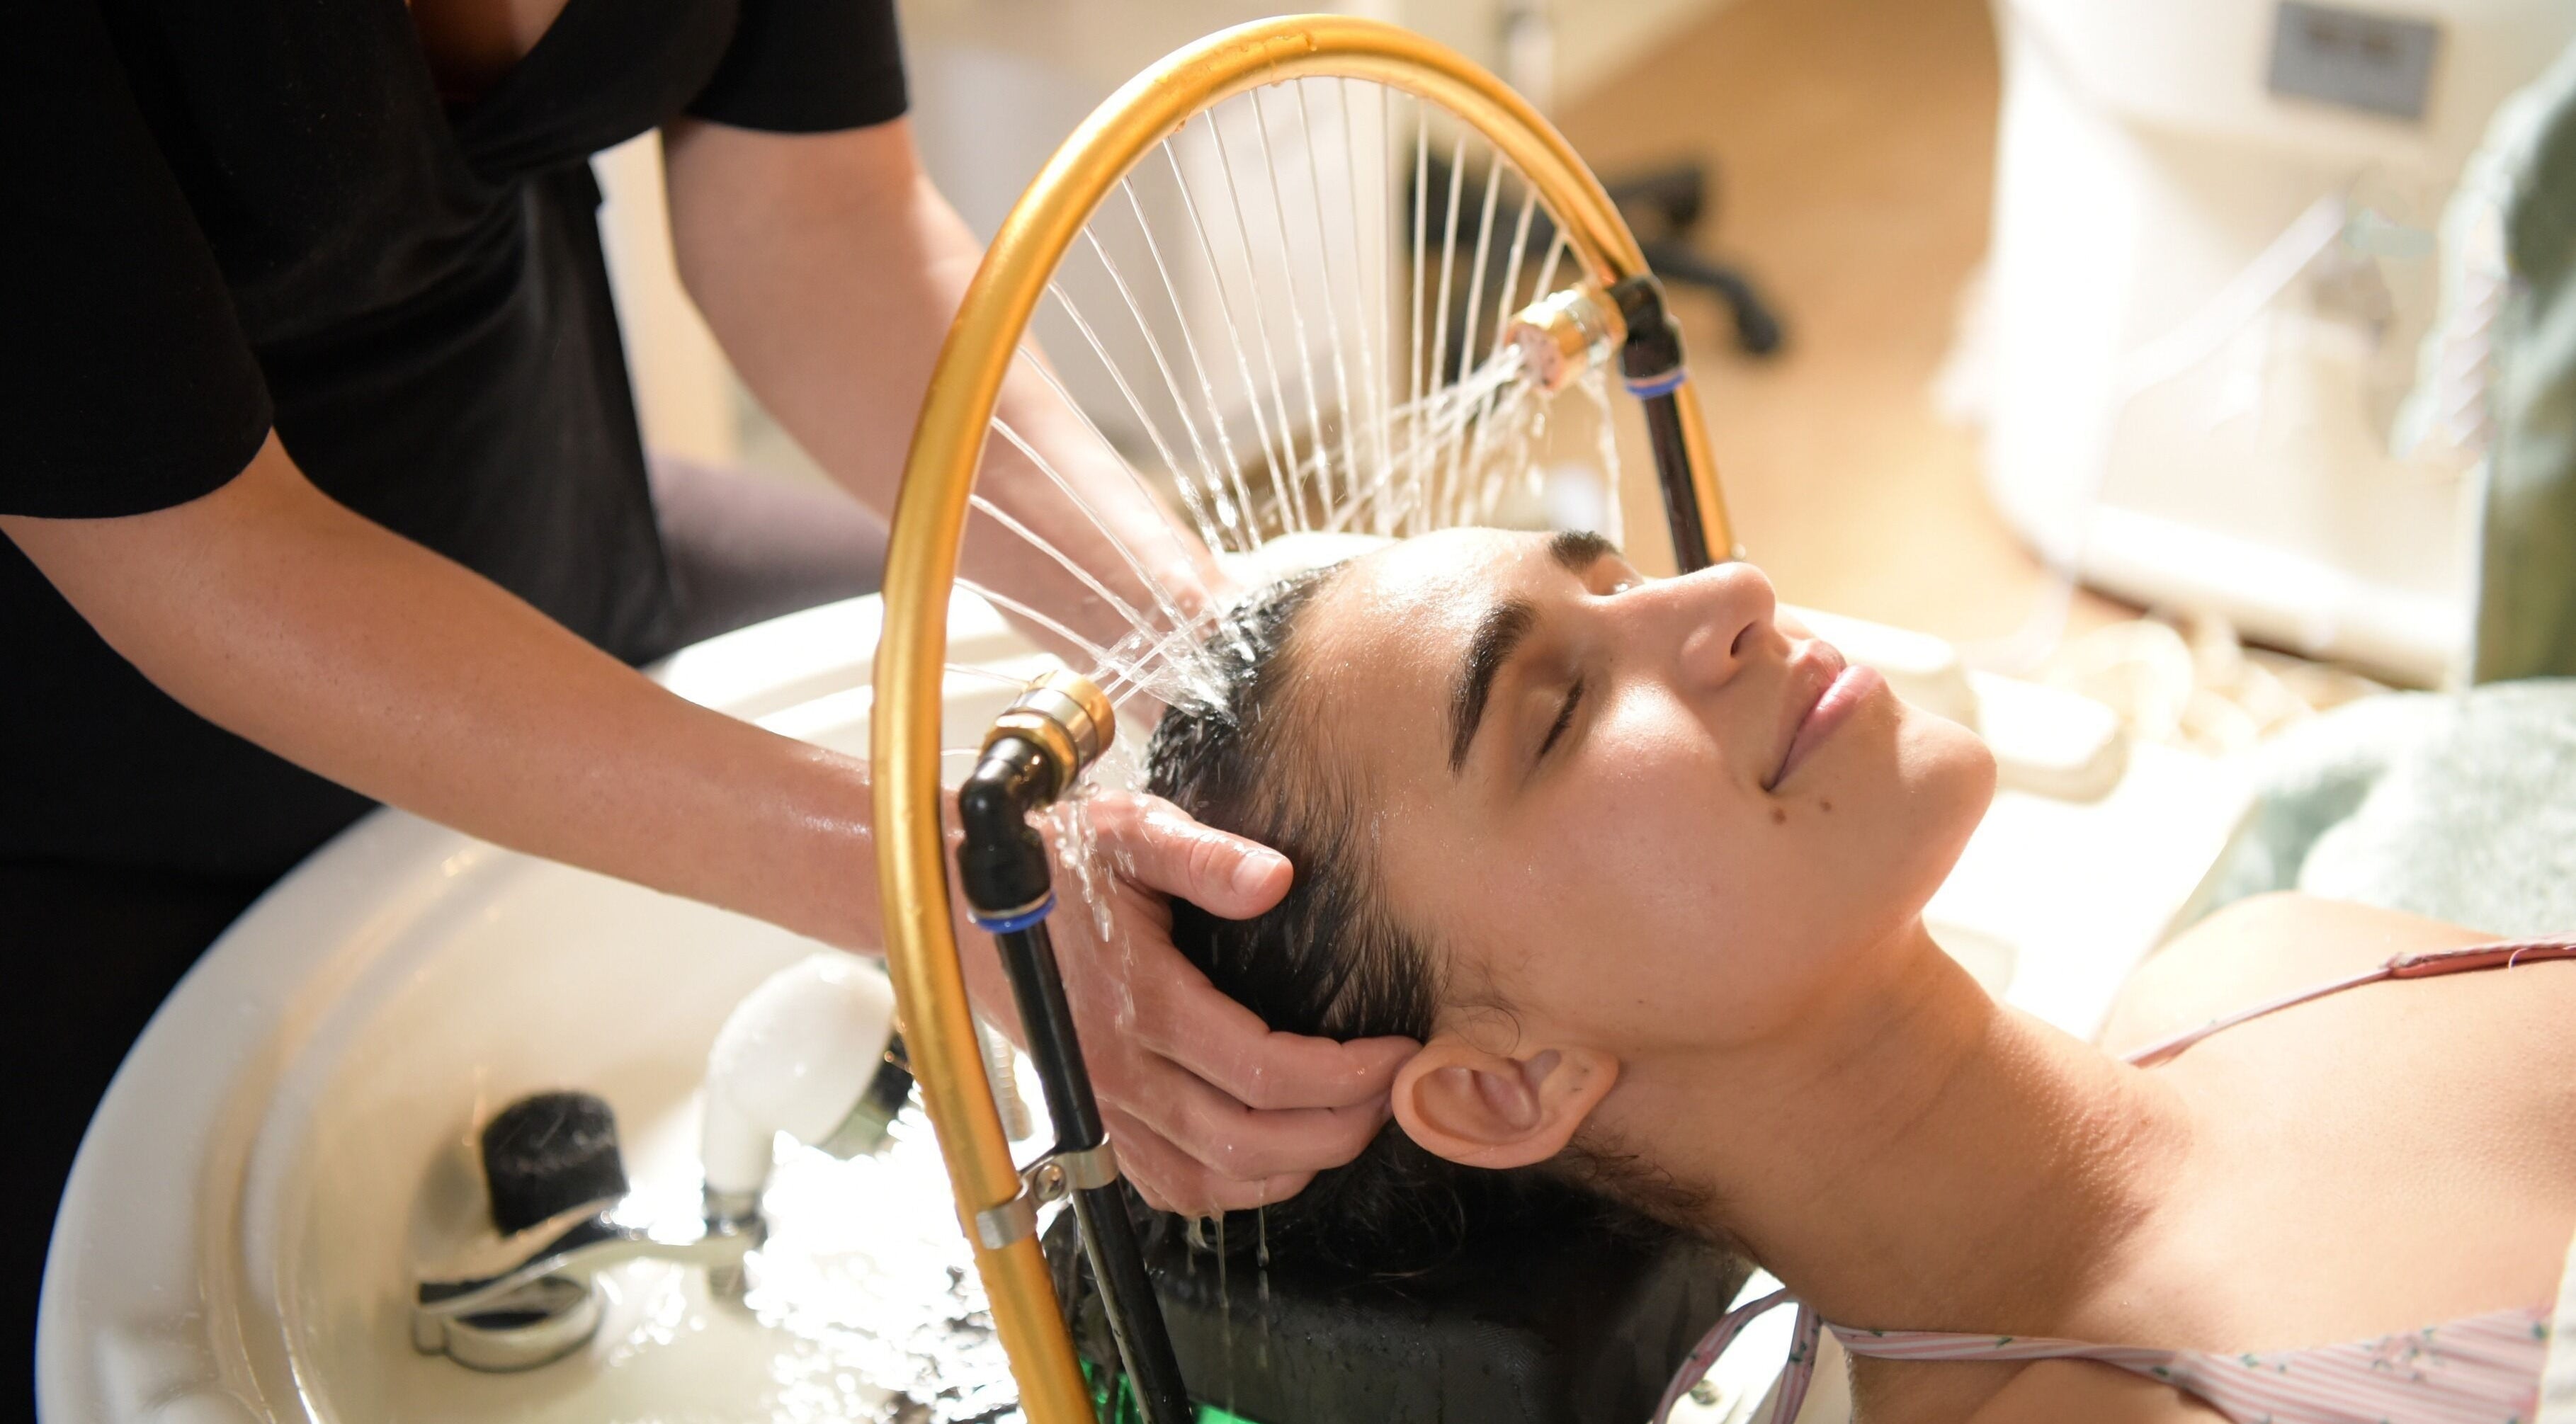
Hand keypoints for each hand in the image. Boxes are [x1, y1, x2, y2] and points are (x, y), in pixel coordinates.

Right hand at [964, 792, 1415, 1214]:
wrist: (955, 904)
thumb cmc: (1048, 863)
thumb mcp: (1127, 832)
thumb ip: (1203, 855)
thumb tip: (1277, 878)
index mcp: (1141, 1005)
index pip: (1268, 1072)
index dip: (1349, 1076)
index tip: (1397, 1052)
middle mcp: (1119, 1074)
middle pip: (1253, 1144)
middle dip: (1341, 1130)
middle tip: (1391, 1093)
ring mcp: (1104, 1110)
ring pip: (1215, 1183)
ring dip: (1295, 1166)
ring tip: (1349, 1121)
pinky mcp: (1094, 1125)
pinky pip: (1172, 1189)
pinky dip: (1234, 1188)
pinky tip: (1276, 1152)